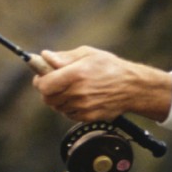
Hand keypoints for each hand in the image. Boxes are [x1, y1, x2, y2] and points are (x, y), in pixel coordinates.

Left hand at [32, 46, 171, 122]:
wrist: (131, 87)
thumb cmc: (110, 67)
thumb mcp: (87, 54)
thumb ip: (64, 57)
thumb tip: (45, 56)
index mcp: (76, 74)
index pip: (44, 85)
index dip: (40, 81)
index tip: (41, 76)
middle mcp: (78, 93)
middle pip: (48, 98)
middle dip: (48, 90)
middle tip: (55, 82)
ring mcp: (83, 107)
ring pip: (57, 107)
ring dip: (59, 99)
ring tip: (72, 89)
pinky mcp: (88, 117)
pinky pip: (69, 114)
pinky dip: (70, 107)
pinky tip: (80, 98)